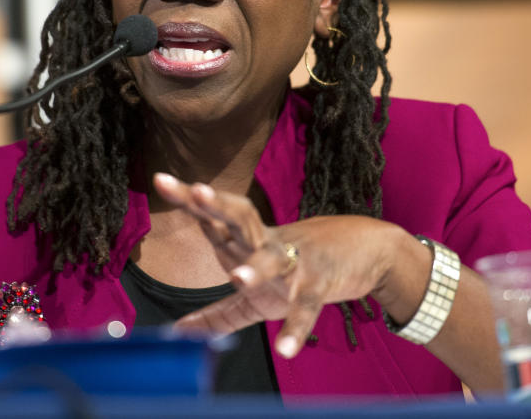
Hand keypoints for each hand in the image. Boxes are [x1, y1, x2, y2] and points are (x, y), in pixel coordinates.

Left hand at [152, 172, 405, 358]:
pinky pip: (307, 305)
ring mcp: (296, 261)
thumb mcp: (258, 295)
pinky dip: (298, 326)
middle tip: (197, 190)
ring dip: (257, 267)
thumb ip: (219, 314)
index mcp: (251, 240)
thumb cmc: (304, 268)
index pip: (215, 216)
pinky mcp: (321, 283)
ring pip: (274, 260)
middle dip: (217, 205)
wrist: (369, 249)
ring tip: (237, 278)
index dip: (190, 199)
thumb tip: (179, 331)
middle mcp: (269, 242)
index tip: (161, 179)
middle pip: (240, 218)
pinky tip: (286, 349)